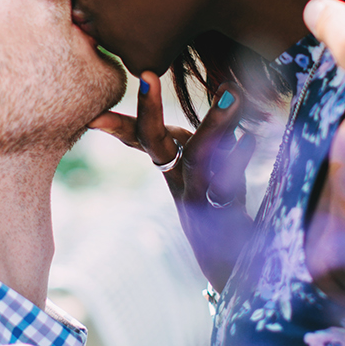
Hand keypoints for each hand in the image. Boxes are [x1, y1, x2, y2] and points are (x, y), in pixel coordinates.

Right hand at [89, 72, 257, 290]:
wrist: (237, 268)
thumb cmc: (222, 208)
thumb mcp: (212, 171)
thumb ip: (217, 136)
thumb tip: (232, 90)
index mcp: (173, 168)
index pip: (141, 139)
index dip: (119, 122)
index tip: (95, 107)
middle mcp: (179, 183)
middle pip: (156, 145)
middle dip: (149, 112)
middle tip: (147, 77)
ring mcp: (200, 200)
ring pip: (197, 159)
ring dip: (212, 123)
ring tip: (231, 92)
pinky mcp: (225, 216)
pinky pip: (230, 185)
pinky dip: (238, 160)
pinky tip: (249, 138)